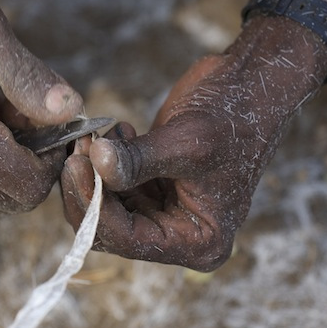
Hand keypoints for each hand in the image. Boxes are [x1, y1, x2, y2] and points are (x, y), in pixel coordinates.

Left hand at [61, 17, 326, 271]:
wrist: (250, 85)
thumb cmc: (232, 116)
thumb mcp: (185, 141)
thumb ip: (137, 160)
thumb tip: (95, 163)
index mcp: (198, 242)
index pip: (129, 240)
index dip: (95, 207)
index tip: (76, 165)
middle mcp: (180, 235)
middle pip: (111, 229)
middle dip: (89, 189)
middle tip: (78, 147)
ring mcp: (164, 212)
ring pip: (107, 206)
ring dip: (94, 170)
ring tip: (97, 133)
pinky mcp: (153, 187)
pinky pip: (115, 185)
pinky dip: (106, 159)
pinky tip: (119, 130)